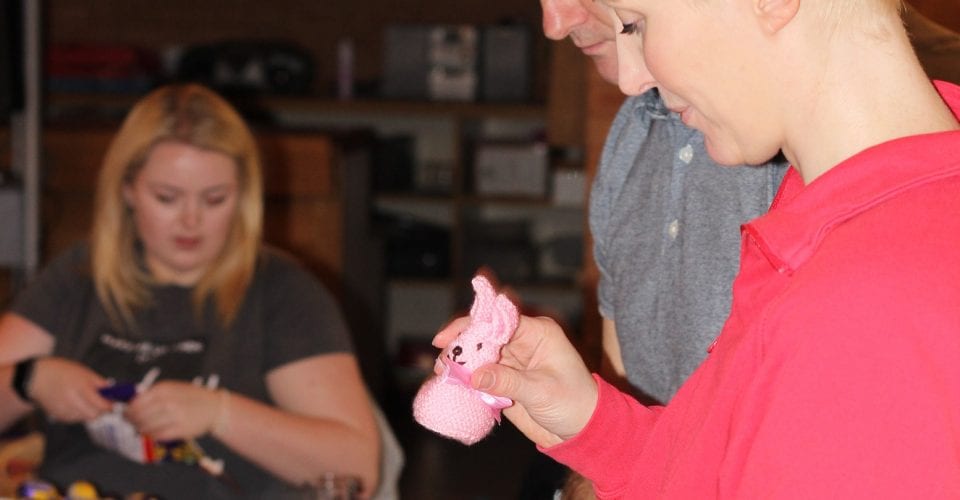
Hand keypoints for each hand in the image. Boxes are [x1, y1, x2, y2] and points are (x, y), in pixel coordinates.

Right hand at [29, 357, 111, 421]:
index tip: (112, 403)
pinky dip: (78, 414)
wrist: (37, 377)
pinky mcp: (58, 415)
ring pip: (85, 418)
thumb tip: (114, 392)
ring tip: (84, 400)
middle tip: (100, 403)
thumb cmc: (62, 371)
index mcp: (81, 387)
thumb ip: (99, 383)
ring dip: (89, 412)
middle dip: (100, 410)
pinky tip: (74, 404)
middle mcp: (72, 401)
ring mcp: (64, 410)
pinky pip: (75, 419)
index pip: (101, 405)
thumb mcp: (84, 372)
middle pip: (94, 415)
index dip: (109, 406)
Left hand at [124, 381, 219, 440]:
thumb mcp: (173, 388)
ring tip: (140, 429)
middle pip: (139, 416)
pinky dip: (152, 436)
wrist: (214, 408)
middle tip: (130, 424)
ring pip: (146, 427)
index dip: (128, 411)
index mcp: (164, 389)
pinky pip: (158, 435)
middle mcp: (168, 402)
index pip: (136, 403)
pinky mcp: (180, 429)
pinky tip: (152, 434)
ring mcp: (174, 416)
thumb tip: (132, 404)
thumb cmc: (191, 397)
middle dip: (131, 421)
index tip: (125, 414)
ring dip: (140, 430)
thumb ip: (154, 394)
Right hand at [433, 314, 597, 447]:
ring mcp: (511, 361)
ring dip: (459, 364)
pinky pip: (479, 374)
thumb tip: (476, 375)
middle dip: (460, 346)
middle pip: (482, 335)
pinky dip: (466, 379)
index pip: (498, 320)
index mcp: (536, 333)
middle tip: (442, 362)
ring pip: (477, 355)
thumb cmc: (574, 404)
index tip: (448, 337)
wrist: (581, 430)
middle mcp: (521, 342)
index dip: (472, 324)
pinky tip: (451, 385)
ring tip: (442, 375)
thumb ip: (508, 382)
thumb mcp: (541, 391)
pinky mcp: (504, 380)